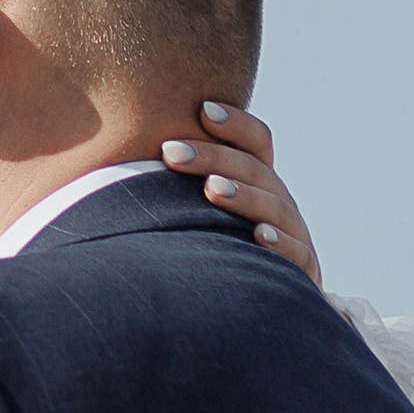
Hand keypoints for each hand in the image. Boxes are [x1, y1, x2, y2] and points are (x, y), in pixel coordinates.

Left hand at [160, 100, 321, 284]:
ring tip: (212, 190)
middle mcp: (279, 200)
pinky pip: (297, 253)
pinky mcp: (304, 270)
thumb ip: (174, 183)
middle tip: (171, 153)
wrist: (260, 302)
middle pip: (254, 169)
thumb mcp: (201, 211)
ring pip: (274, 207)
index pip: (257, 142)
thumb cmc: (216, 246)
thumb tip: (109, 152)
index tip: (202, 110)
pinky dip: (280, 243)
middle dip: (212, 158)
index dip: (235, 124)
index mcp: (259, 180)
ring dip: (243, 196)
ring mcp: (294, 233)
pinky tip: (258, 236)